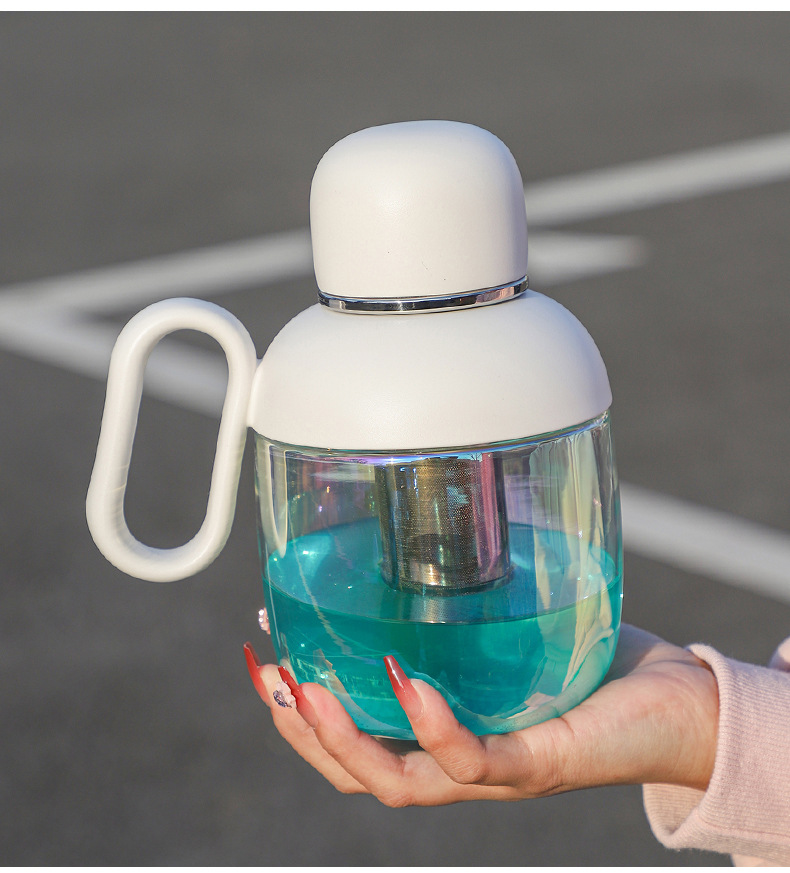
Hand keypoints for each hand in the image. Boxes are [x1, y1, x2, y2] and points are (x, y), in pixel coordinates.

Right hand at [243, 624, 718, 806]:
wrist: (678, 702)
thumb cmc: (594, 660)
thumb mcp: (513, 622)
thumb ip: (468, 596)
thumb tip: (425, 531)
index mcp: (444, 733)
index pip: (355, 737)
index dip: (299, 711)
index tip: (266, 656)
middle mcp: (459, 764)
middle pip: (357, 771)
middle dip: (301, 732)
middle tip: (270, 677)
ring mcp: (495, 773)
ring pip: (397, 781)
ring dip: (341, 739)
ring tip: (306, 689)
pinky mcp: (538, 765)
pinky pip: (472, 760)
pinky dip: (431, 725)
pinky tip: (406, 681)